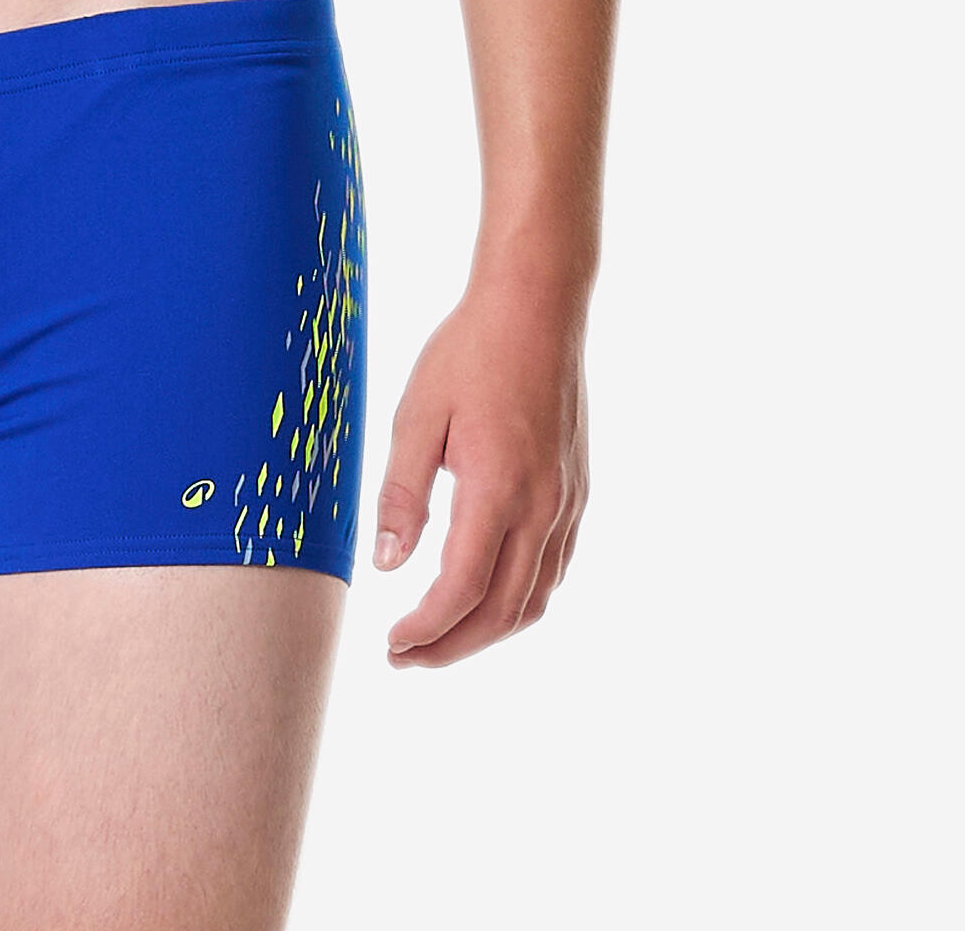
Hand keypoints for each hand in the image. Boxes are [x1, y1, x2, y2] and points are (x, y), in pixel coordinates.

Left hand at [371, 264, 589, 665]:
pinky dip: (518, 598)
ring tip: (441, 636)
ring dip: (487, 630)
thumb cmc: (470, 352)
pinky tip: (486, 594)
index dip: (425, 629)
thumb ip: (402, 493)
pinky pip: (553, 568)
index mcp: (497, 489)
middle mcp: (541, 507)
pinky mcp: (577, 492)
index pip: (461, 590)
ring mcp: (567, 503)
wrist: (538, 307)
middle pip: (502, 611)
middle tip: (407, 658)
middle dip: (453, 646)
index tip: (392, 645)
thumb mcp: (418, 415)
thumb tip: (387, 564)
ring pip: (534, 597)